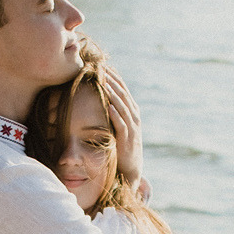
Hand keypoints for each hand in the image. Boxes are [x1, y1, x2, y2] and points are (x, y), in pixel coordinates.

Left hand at [104, 66, 142, 185]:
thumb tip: (99, 99)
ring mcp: (132, 127)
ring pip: (122, 106)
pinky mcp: (127, 139)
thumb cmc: (121, 145)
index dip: (114, 77)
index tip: (104, 65)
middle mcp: (134, 117)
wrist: (131, 168)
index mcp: (132, 111)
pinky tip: (108, 105)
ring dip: (113, 93)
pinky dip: (116, 114)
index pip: (123, 90)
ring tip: (104, 81)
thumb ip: (112, 113)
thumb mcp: (118, 126)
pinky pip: (122, 124)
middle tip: (102, 68)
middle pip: (123, 94)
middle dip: (112, 80)